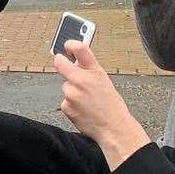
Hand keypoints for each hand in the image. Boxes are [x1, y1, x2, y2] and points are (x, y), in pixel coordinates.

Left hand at [54, 42, 149, 169]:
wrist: (114, 128)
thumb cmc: (112, 105)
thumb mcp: (104, 81)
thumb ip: (89, 70)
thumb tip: (73, 61)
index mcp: (95, 72)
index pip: (80, 49)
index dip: (71, 44)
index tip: (67, 46)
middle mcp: (82, 80)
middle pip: (60, 63)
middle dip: (60, 62)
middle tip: (61, 61)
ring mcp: (72, 93)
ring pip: (66, 86)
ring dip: (72, 91)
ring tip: (87, 101)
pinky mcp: (66, 106)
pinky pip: (65, 101)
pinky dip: (72, 104)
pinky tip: (83, 109)